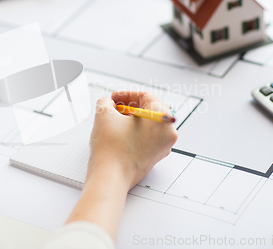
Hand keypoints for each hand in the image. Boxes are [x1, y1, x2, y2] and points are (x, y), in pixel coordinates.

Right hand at [66, 91, 177, 239]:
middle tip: (113, 107)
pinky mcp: (154, 157)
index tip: (113, 98)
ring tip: (113, 120)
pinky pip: (147, 138)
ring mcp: (162, 147)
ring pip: (148, 125)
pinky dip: (134, 132)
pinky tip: (118, 134)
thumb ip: (106, 102)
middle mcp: (168, 133)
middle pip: (150, 110)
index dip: (126, 95)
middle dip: (129, 107)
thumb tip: (107, 103)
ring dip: (131, 120)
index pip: (146, 97)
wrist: (110, 178)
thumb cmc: (111, 148)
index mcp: (162, 119)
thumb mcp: (104, 115)